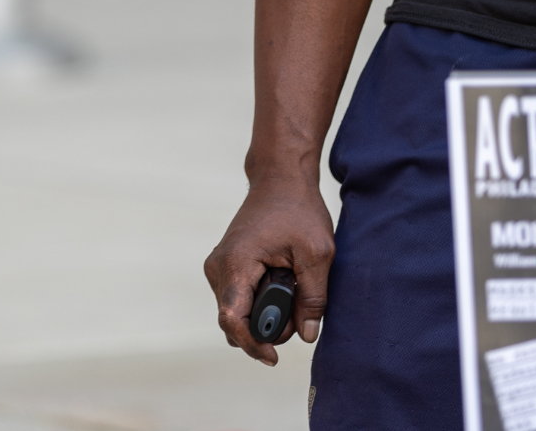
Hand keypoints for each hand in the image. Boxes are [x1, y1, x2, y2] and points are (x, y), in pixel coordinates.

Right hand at [204, 174, 334, 365]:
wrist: (280, 179)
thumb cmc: (298, 209)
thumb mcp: (317, 253)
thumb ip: (313, 297)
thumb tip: (308, 336)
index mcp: (236, 263)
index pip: (232, 319)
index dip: (252, 344)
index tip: (274, 357)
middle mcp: (218, 267)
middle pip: (233, 322)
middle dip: (265, 330)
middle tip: (299, 313)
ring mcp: (218, 267)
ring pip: (235, 313)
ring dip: (264, 316)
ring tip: (293, 292)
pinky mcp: (224, 267)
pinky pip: (237, 300)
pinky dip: (259, 304)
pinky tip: (281, 287)